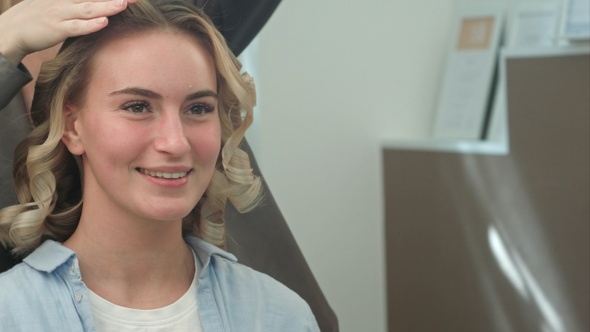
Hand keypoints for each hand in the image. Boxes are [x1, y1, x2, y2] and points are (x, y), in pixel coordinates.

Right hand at [0, 0, 138, 64]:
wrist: (11, 29)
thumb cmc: (39, 17)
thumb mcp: (58, 3)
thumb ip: (78, 3)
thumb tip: (98, 8)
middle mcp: (65, 1)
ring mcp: (60, 13)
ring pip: (87, 9)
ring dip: (106, 6)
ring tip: (123, 3)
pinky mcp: (56, 29)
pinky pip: (75, 27)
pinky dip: (90, 24)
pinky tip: (103, 21)